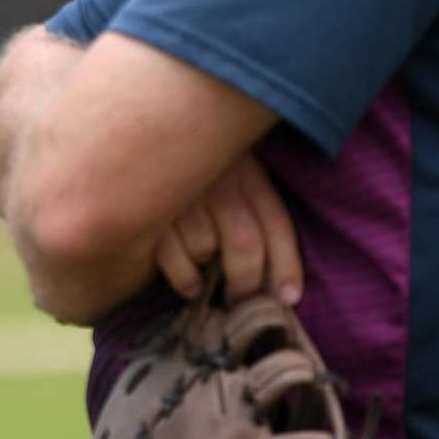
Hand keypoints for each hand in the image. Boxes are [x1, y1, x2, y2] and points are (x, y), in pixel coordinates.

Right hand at [153, 153, 301, 304]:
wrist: (151, 139)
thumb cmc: (203, 172)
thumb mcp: (238, 175)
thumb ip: (256, 213)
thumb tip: (281, 283)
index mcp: (246, 170)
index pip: (275, 222)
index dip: (286, 265)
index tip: (289, 298)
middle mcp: (217, 179)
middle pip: (244, 242)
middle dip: (247, 282)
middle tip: (243, 300)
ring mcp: (182, 192)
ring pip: (205, 248)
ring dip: (209, 273)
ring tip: (208, 278)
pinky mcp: (149, 206)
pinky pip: (172, 255)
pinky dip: (185, 278)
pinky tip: (191, 286)